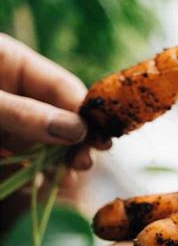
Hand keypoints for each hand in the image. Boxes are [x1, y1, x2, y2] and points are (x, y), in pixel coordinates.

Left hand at [0, 34, 109, 170]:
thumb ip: (24, 113)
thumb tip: (77, 130)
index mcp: (10, 62)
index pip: (62, 86)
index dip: (84, 113)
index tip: (100, 139)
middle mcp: (13, 90)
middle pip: (58, 115)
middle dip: (74, 142)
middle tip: (84, 163)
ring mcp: (4, 118)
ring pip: (42, 141)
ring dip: (57, 162)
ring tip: (66, 180)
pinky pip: (20, 158)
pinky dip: (32, 172)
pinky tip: (41, 183)